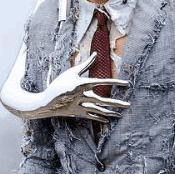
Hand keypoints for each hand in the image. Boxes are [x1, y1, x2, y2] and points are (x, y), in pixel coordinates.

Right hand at [0, 46, 130, 122]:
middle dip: (116, 103)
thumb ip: (86, 64)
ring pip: (99, 110)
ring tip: (121, 113)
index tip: (126, 84)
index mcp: (81, 84)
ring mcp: (79, 106)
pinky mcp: (77, 113)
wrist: (46, 102)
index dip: (115, 82)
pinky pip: (92, 116)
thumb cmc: (59, 84)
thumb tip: (96, 53)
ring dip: (111, 112)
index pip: (101, 82)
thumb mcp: (71, 73)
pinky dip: (100, 118)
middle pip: (102, 100)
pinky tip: (109, 119)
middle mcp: (81, 96)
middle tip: (129, 105)